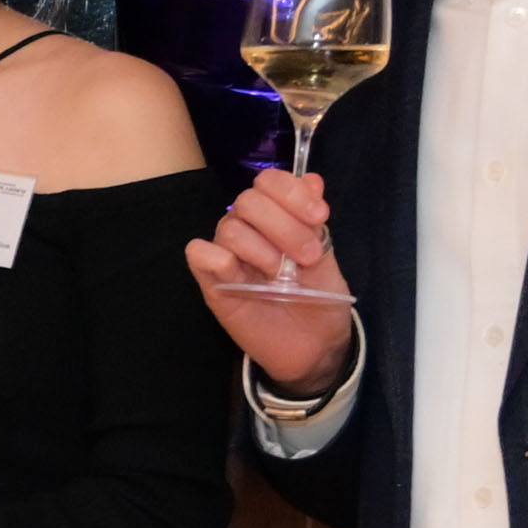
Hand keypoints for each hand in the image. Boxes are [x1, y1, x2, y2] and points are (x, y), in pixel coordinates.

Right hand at [182, 168, 358, 387]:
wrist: (316, 348)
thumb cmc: (320, 300)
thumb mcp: (327, 258)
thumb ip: (314, 221)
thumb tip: (313, 179)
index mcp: (277, 217)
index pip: (269, 181)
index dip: (292, 192)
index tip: (319, 215)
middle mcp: (249, 230)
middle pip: (248, 201)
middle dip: (284, 225)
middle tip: (307, 257)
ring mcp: (229, 257)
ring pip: (230, 227)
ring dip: (261, 248)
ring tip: (281, 277)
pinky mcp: (213, 284)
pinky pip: (200, 254)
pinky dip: (219, 259)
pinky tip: (242, 275)